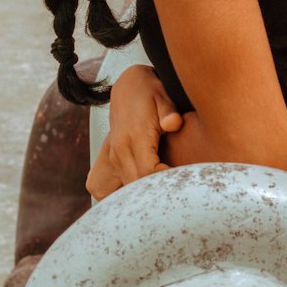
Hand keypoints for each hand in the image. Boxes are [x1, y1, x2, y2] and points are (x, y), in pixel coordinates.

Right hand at [86, 63, 183, 200]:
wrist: (129, 87)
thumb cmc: (152, 94)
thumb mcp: (164, 97)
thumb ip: (169, 112)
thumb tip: (172, 123)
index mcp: (134, 136)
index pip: (147, 172)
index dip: (164, 182)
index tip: (181, 181)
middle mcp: (118, 150)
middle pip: (135, 187)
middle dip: (155, 195)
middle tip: (176, 194)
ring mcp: (111, 157)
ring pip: (120, 191)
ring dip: (138, 197)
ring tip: (158, 198)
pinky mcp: (108, 161)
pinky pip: (105, 188)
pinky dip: (121, 196)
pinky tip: (139, 194)